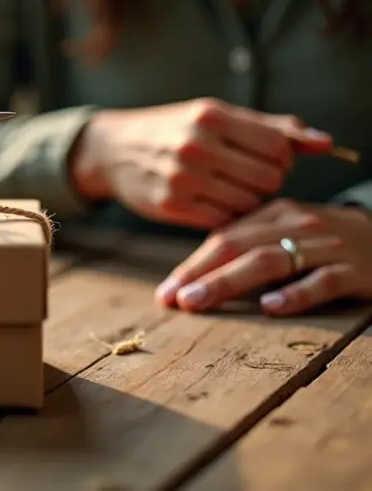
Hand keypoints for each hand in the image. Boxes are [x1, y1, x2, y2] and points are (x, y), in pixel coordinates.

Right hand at [69, 97, 333, 228]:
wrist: (112, 150)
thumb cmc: (173, 129)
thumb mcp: (215, 115)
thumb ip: (272, 128)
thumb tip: (327, 143)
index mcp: (210, 116)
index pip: (278, 146)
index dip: (283, 157)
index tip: (268, 158)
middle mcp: (195, 145)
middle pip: (269, 178)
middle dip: (268, 180)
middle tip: (249, 176)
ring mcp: (182, 178)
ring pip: (249, 203)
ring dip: (248, 200)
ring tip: (229, 187)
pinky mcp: (171, 206)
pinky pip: (224, 220)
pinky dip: (226, 215)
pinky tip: (213, 201)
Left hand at [155, 199, 371, 314]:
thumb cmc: (325, 242)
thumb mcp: (285, 233)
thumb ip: (247, 246)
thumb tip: (196, 276)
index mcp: (274, 214)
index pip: (224, 237)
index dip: (192, 265)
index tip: (167, 292)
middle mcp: (296, 225)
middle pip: (239, 247)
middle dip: (201, 274)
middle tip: (175, 299)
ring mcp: (326, 246)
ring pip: (271, 261)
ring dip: (230, 282)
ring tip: (201, 302)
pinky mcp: (355, 271)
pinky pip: (323, 281)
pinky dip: (296, 293)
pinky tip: (271, 306)